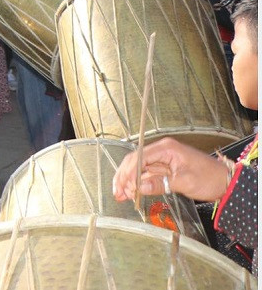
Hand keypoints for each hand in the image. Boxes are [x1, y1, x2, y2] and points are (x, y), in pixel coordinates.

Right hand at [112, 137, 232, 202]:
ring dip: (128, 181)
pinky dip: (138, 184)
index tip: (122, 186)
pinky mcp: (165, 169)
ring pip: (138, 168)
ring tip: (120, 195)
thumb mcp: (185, 181)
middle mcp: (161, 151)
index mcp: (166, 148)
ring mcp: (162, 160)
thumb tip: (139, 188)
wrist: (226, 182)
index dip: (128, 172)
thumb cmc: (209, 178)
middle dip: (124, 177)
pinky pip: (146, 175)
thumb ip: (160, 184)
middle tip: (117, 193)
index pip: (139, 157)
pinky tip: (131, 193)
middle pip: (135, 161)